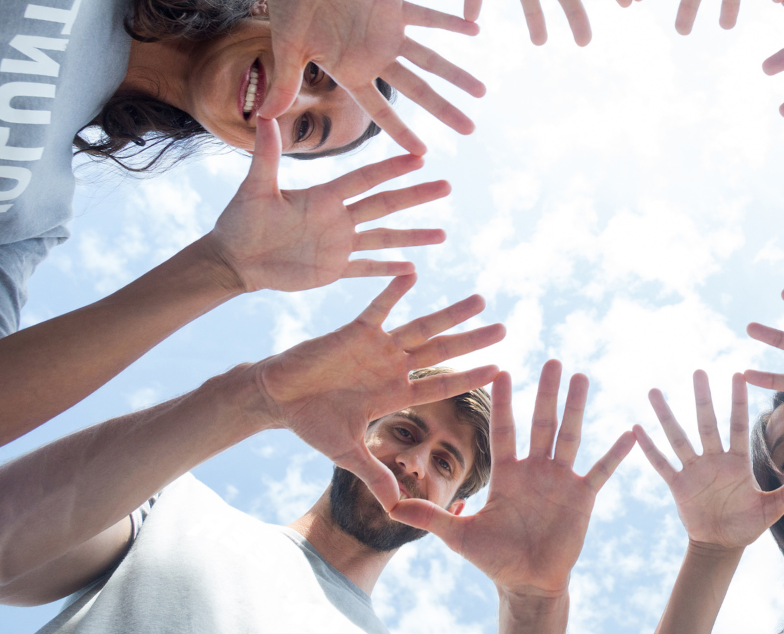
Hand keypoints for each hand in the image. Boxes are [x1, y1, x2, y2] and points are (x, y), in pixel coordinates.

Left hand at [203, 118, 449, 292]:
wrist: (233, 259)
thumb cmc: (239, 221)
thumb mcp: (254, 188)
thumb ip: (265, 156)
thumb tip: (265, 116)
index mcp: (323, 196)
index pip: (364, 179)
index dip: (391, 169)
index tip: (419, 157)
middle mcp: (338, 217)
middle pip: (384, 204)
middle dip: (416, 196)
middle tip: (446, 186)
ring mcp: (339, 244)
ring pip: (384, 238)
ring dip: (413, 236)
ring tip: (442, 234)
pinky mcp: (333, 269)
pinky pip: (366, 269)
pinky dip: (388, 271)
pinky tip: (412, 269)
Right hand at [252, 274, 502, 509]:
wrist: (278, 399)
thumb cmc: (312, 424)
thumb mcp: (347, 454)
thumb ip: (375, 476)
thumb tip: (397, 510)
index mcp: (395, 394)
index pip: (442, 385)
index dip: (469, 377)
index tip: (500, 369)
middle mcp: (393, 368)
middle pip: (442, 352)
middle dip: (473, 340)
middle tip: (506, 327)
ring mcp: (376, 348)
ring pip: (421, 327)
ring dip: (450, 314)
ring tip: (480, 299)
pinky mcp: (353, 331)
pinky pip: (379, 308)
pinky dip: (394, 292)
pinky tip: (415, 274)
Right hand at [258, 0, 484, 155]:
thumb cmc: (290, 4)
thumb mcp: (286, 48)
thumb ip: (284, 82)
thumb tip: (263, 118)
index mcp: (350, 72)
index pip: (380, 109)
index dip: (401, 130)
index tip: (423, 153)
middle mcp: (374, 58)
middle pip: (416, 91)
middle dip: (443, 110)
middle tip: (470, 130)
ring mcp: (387, 33)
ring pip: (429, 59)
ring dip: (455, 74)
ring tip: (482, 92)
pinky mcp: (394, 6)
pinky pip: (428, 17)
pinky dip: (450, 22)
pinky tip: (475, 31)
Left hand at [391, 360, 635, 598]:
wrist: (527, 583)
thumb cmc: (494, 558)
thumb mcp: (459, 535)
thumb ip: (430, 517)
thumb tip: (391, 506)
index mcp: (507, 474)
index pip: (504, 430)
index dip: (502, 403)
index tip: (501, 371)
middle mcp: (535, 470)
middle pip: (541, 423)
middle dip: (546, 393)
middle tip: (552, 360)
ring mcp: (561, 480)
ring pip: (570, 436)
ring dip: (576, 408)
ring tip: (582, 377)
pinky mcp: (583, 496)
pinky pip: (601, 470)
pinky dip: (615, 453)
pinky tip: (630, 432)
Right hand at [635, 371, 783, 550]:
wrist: (722, 545)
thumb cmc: (749, 524)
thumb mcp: (775, 507)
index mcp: (737, 461)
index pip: (738, 425)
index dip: (737, 401)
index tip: (737, 374)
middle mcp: (714, 459)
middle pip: (706, 423)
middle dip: (702, 399)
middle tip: (698, 371)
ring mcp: (694, 470)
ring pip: (679, 437)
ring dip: (667, 416)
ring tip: (654, 392)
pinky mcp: (678, 485)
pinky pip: (662, 464)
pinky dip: (650, 448)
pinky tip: (636, 429)